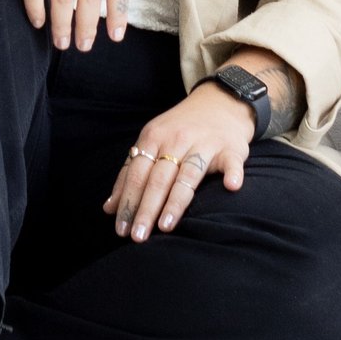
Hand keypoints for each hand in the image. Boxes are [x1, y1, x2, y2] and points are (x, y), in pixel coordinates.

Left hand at [104, 84, 253, 241]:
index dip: (128, 202)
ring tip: (166, 225)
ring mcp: (205, 143)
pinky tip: (231, 187)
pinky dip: (232, 173)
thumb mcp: (152, 142)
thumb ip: (131, 173)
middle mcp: (177, 139)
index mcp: (154, 137)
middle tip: (138, 237)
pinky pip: (231, 162)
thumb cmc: (181, 129)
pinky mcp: (231, 148)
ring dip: (176, 200)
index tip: (121, 229)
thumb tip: (109, 208)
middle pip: (158, 178)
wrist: (220, 102)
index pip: (137, 174)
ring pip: (188, 174)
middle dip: (146, 209)